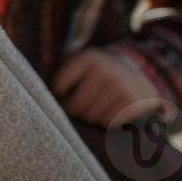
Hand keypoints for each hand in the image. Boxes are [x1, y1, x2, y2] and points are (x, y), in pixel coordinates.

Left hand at [52, 46, 168, 127]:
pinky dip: (107, 122)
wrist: (141, 78)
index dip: (59, 94)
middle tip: (80, 107)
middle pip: (76, 106)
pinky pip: (109, 123)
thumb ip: (63, 72)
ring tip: (98, 106)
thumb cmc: (101, 75)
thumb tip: (40, 94)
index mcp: (89, 57)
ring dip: (92, 117)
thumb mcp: (84, 64)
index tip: (62, 94)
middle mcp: (106, 70)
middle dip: (76, 110)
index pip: (59, 85)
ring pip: (92, 117)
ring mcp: (121, 87)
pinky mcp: (133, 104)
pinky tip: (111, 111)